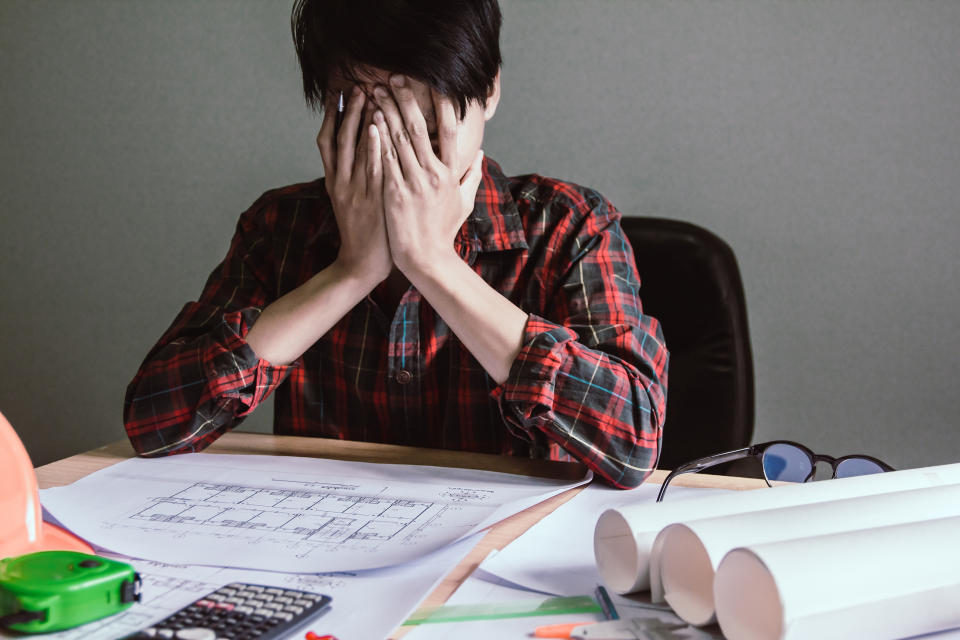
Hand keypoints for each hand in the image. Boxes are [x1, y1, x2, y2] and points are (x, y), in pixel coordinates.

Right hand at [316, 86, 390, 283]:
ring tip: (368, 96)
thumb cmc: (363, 233)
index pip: (329, 141)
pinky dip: (373, 147)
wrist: (361, 264)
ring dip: (360, 121)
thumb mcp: (350, 203)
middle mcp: (340, 182)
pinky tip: (377, 128)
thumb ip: (353, 178)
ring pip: (354, 149)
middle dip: (348, 111)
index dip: (333, 116)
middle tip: (357, 86)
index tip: (339, 93)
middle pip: (340, 138)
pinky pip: (372, 168)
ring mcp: (355, 191)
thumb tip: (362, 153)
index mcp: (334, 181)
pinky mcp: (371, 200)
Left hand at [372, 75, 483, 275]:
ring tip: (376, 92)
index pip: (450, 132)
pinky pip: (385, 160)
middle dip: (406, 101)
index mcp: (451, 174)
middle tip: (394, 78)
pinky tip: (370, 121)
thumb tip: (481, 154)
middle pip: (420, 129)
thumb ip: (472, 176)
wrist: (426, 259)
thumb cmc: (444, 232)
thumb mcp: (463, 204)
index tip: (434, 85)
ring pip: (399, 140)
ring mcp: (413, 184)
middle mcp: (433, 175)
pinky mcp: (394, 194)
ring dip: (387, 112)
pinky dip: (378, 139)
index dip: (442, 106)